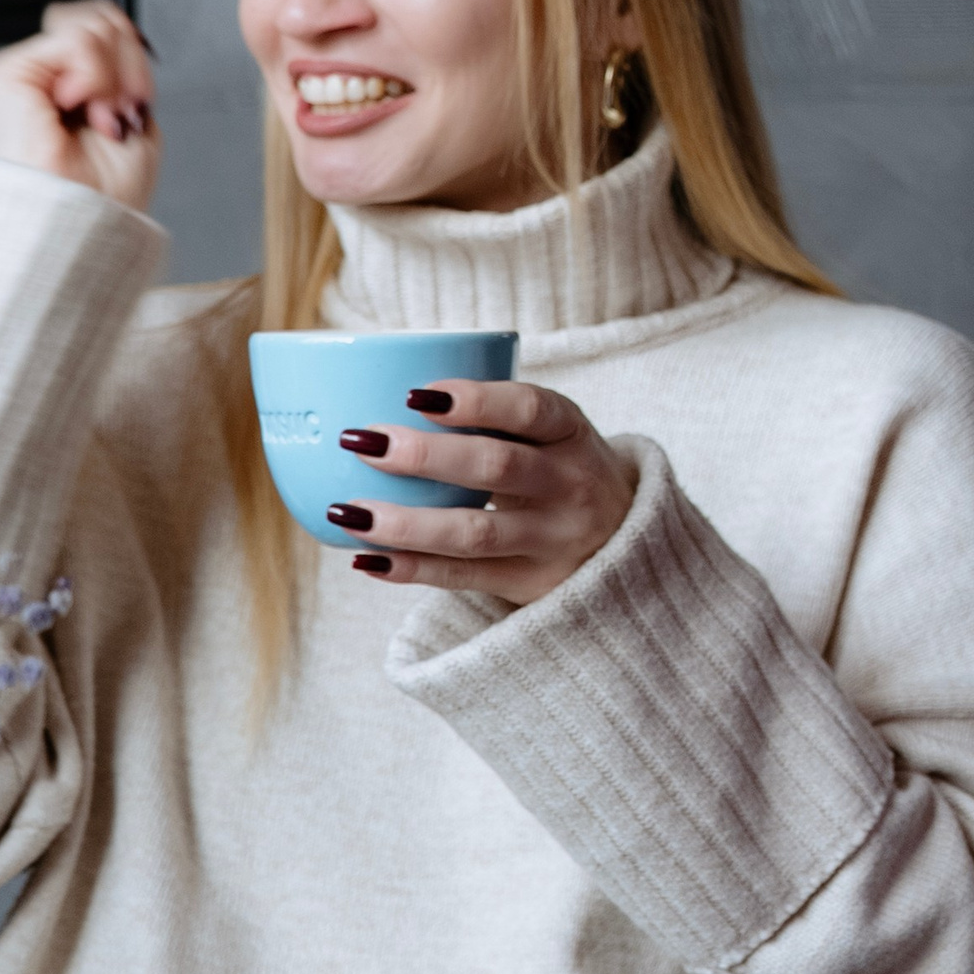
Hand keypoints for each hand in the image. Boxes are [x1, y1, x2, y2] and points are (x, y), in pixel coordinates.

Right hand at [0, 0, 158, 211]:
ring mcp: (29, 71)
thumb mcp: (136, 119)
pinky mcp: (9, 72)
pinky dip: (97, 75)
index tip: (140, 102)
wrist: (86, 221)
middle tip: (122, 111)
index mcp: (76, 86)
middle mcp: (49, 76)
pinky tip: (83, 107)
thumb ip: (123, 70)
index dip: (136, 56)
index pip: (107, 28)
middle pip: (102, 18)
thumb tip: (117, 29)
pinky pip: (75, 39)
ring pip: (92, 26)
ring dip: (114, 78)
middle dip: (130, 65)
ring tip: (101, 117)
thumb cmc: (108, 192)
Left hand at [324, 380, 637, 610]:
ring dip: (405, 522)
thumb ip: (491, 417)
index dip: (475, 399)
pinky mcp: (531, 583)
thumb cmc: (558, 470)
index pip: (530, 408)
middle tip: (362, 441)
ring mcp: (553, 539)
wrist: (626, 541)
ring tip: (347, 509)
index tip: (416, 394)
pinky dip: (411, 569)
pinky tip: (366, 558)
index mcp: (571, 433)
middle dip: (424, 455)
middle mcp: (571, 485)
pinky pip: (464, 578)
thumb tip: (375, 390)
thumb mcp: (551, 434)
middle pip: (497, 467)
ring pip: (474, 532)